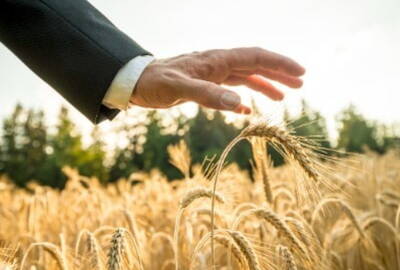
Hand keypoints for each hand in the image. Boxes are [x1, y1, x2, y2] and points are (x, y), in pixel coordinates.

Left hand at [130, 47, 304, 113]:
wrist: (137, 83)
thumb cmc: (156, 83)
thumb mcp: (180, 89)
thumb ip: (209, 95)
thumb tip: (240, 105)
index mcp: (217, 61)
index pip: (256, 57)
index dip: (279, 64)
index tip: (300, 73)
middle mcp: (218, 64)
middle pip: (256, 65)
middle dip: (279, 73)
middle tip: (300, 84)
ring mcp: (212, 74)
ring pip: (246, 77)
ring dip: (265, 85)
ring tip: (282, 97)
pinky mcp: (204, 85)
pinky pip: (230, 89)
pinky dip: (242, 98)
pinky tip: (247, 109)